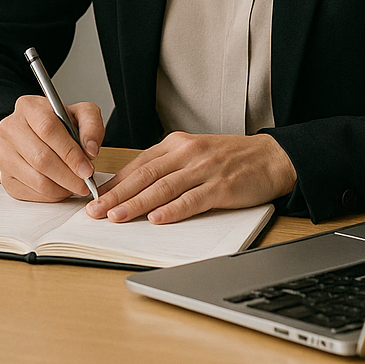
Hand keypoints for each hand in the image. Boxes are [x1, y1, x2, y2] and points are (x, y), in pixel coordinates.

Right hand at [0, 94, 104, 202]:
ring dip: (62, 188)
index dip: (70, 153)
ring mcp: (3, 153)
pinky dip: (51, 195)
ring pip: (37, 179)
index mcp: (28, 107)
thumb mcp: (80, 115)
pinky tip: (60, 187)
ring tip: (75, 185)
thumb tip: (90, 149)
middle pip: (41, 158)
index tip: (86, 168)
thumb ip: (91, 125)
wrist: (32, 134)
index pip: (48, 129)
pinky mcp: (5, 177)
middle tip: (85, 183)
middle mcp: (11, 128)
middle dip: (69, 176)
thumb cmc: (58, 125)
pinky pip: (31, 193)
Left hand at [84, 132, 295, 223]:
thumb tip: (133, 188)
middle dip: (116, 194)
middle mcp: (187, 153)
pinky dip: (173, 210)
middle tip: (95, 210)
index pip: (138, 165)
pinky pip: (193, 200)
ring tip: (117, 217)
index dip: (114, 182)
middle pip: (144, 176)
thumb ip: (166, 167)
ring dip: (137, 204)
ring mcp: (204, 169)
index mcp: (175, 144)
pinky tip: (157, 219)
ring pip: (163, 188)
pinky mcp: (222, 186)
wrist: (271, 157)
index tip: (94, 196)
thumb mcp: (193, 154)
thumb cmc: (229, 159)